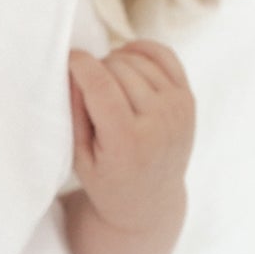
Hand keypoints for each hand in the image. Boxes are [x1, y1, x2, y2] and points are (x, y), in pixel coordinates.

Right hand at [68, 42, 194, 235]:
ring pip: (138, 60)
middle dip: (97, 68)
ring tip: (105, 81)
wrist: (150, 203)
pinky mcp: (187, 100)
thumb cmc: (107, 181)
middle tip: (87, 86)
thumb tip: (76, 66)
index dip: (80, 64)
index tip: (67, 58)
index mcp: (127, 142)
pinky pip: (164, 56)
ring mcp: (176, 109)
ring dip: (116, 62)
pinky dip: (142, 50)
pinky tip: (126, 58)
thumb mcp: (80, 157)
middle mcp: (157, 123)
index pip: (100, 85)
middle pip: (118, 68)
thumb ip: (75, 112)